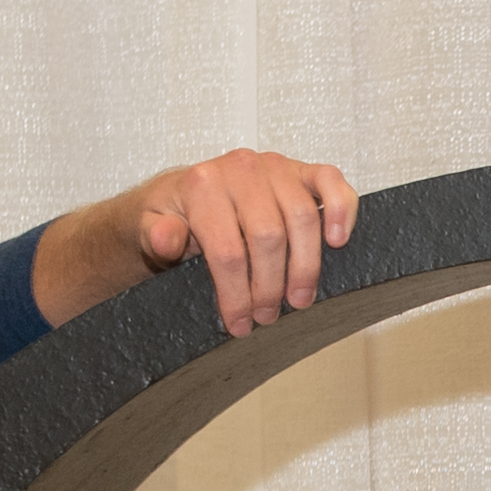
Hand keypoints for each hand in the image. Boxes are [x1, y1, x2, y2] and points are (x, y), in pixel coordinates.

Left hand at [119, 146, 358, 334]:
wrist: (187, 191)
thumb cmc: (174, 215)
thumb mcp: (148, 228)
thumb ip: (156, 234)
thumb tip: (166, 238)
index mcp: (201, 185)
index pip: (227, 250)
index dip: (236, 294)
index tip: (239, 324)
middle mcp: (240, 168)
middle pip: (268, 238)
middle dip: (270, 286)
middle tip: (267, 316)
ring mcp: (275, 166)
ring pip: (303, 217)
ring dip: (305, 266)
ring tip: (299, 300)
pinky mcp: (302, 170)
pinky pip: (330, 181)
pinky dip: (341, 210)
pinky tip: (338, 241)